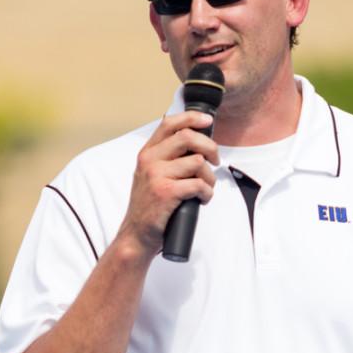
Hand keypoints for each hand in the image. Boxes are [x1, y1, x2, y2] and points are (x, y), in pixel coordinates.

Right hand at [117, 111, 219, 256]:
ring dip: (209, 177)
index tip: (207, 121)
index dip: (192, 118)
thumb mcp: (150, 175)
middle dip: (209, 147)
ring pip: (198, 162)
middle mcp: (149, 160)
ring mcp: (157, 176)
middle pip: (187, 137)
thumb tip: (195, 144)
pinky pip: (199, 184)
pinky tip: (201, 199)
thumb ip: (166, 158)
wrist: (136, 235)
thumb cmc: (149, 207)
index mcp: (147, 153)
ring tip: (205, 188)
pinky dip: (207, 193)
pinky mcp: (166, 192)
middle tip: (215, 160)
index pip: (169, 123)